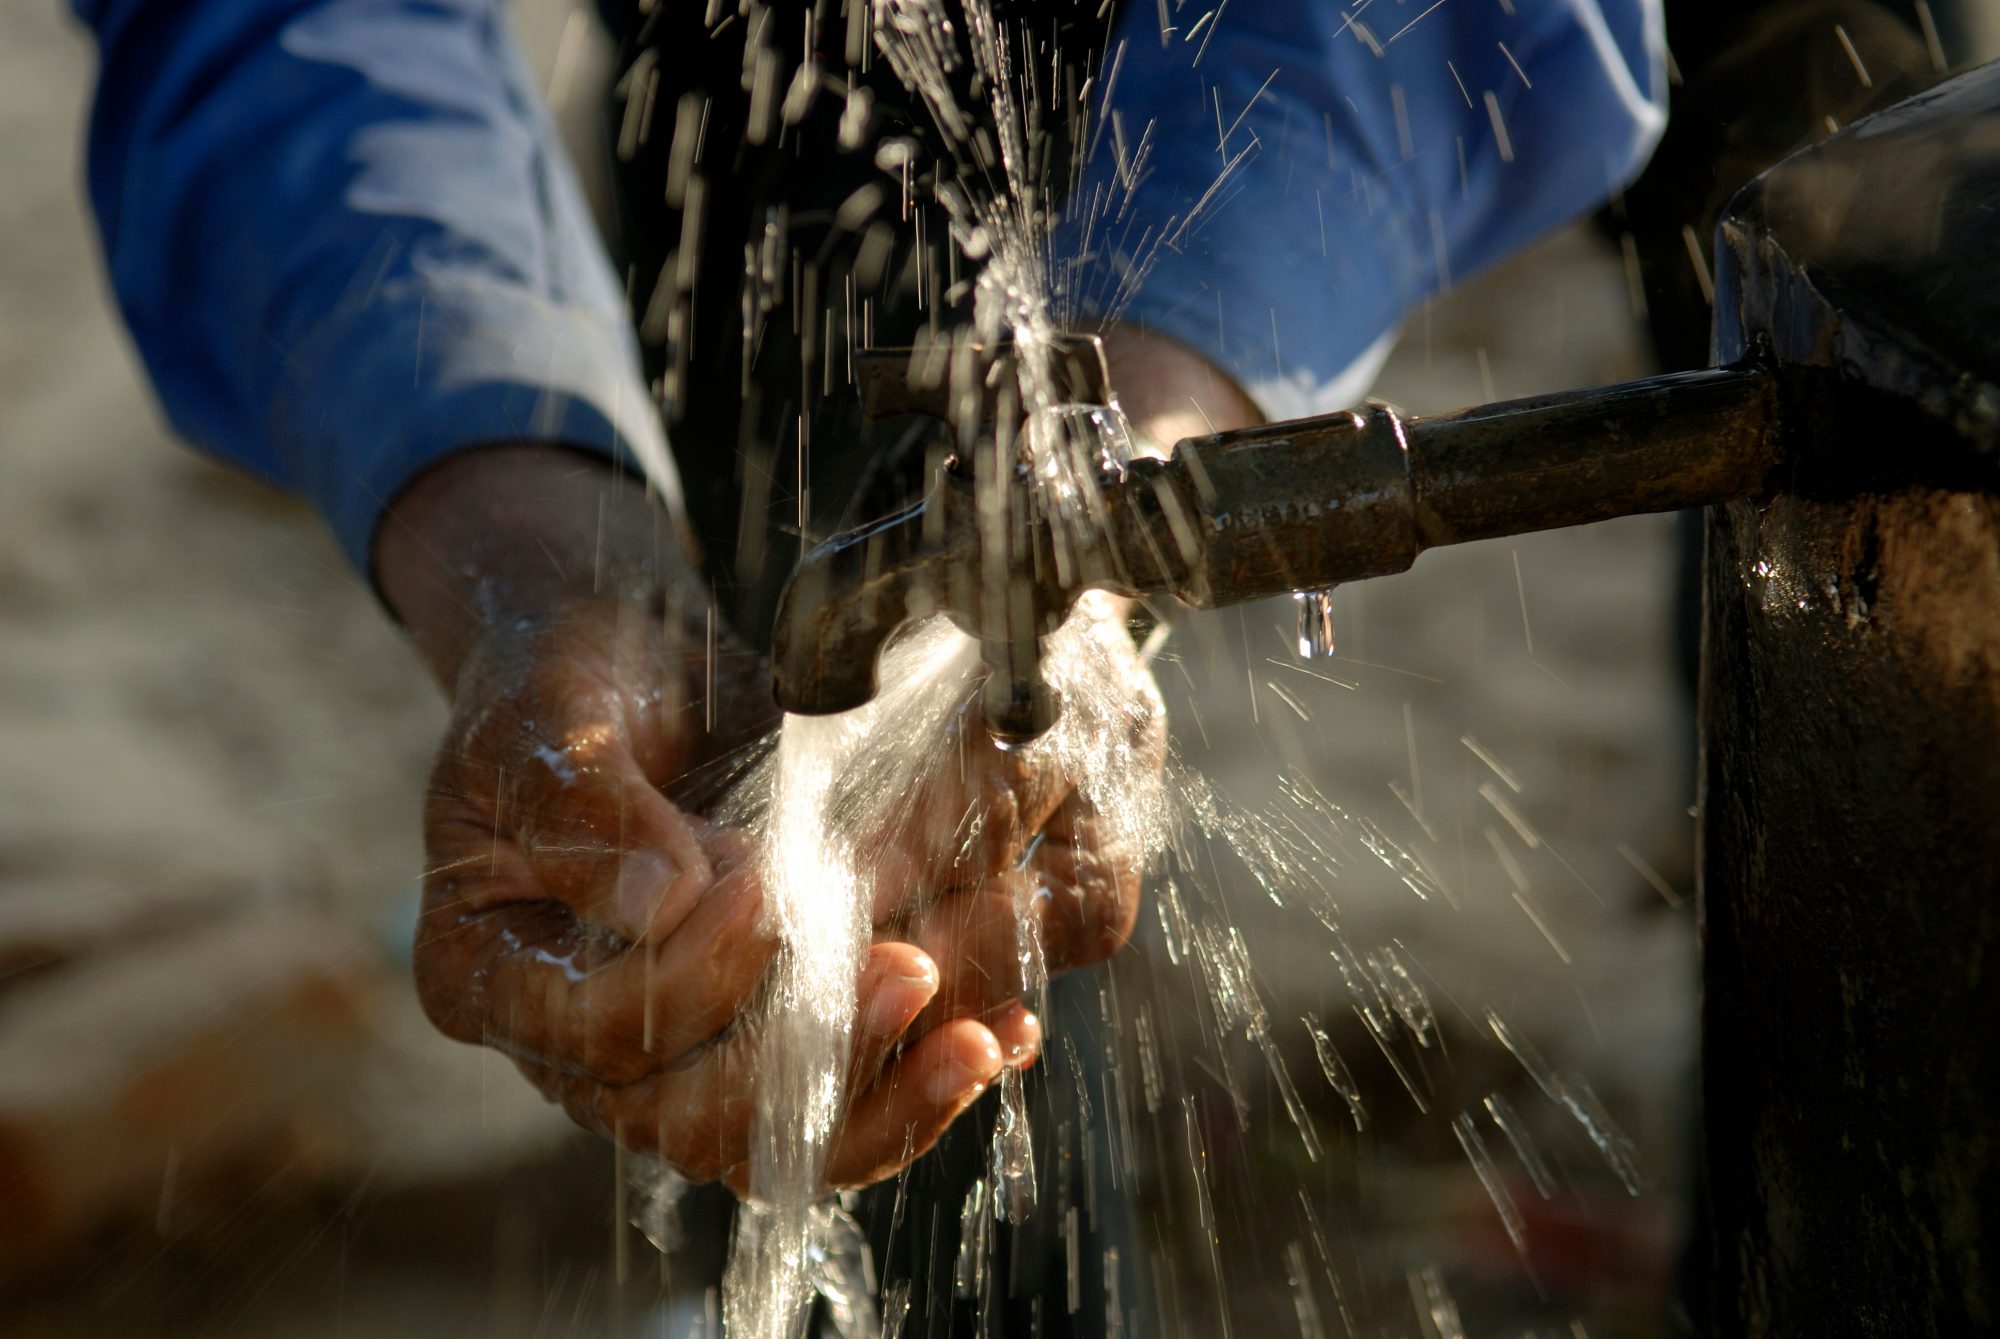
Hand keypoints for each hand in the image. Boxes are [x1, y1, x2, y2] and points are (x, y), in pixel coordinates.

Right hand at [376, 448, 1048, 1189]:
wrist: (623, 661)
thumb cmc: (564, 683)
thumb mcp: (547, 720)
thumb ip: (586, 807)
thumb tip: (665, 900)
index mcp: (490, 974)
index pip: (601, 1030)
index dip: (692, 976)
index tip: (767, 883)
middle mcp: (573, 1042)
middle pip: (685, 1117)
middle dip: (805, 1056)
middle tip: (905, 968)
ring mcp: (669, 1050)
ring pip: (770, 1138)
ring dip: (881, 1095)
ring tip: (977, 1038)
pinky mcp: (755, 1030)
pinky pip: (831, 1098)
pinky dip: (913, 1077)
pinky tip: (997, 1037)